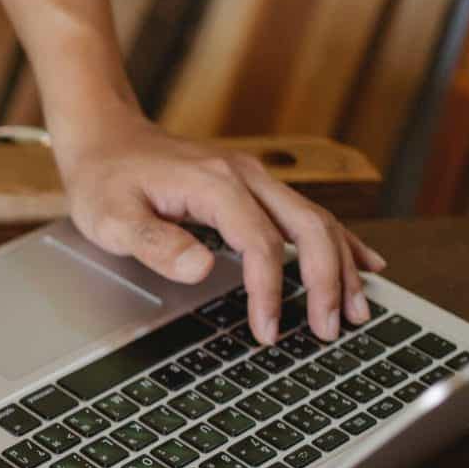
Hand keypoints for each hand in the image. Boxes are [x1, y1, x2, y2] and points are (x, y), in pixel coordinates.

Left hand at [56, 118, 385, 345]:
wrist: (106, 136)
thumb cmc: (105, 179)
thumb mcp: (112, 218)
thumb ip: (154, 244)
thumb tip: (201, 269)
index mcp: (214, 184)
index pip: (261, 244)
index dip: (270, 291)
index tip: (268, 331)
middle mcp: (245, 176)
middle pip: (308, 228)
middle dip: (326, 282)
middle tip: (330, 330)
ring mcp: (254, 178)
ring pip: (317, 221)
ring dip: (340, 267)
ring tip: (356, 311)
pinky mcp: (254, 186)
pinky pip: (308, 214)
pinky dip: (339, 242)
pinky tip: (363, 264)